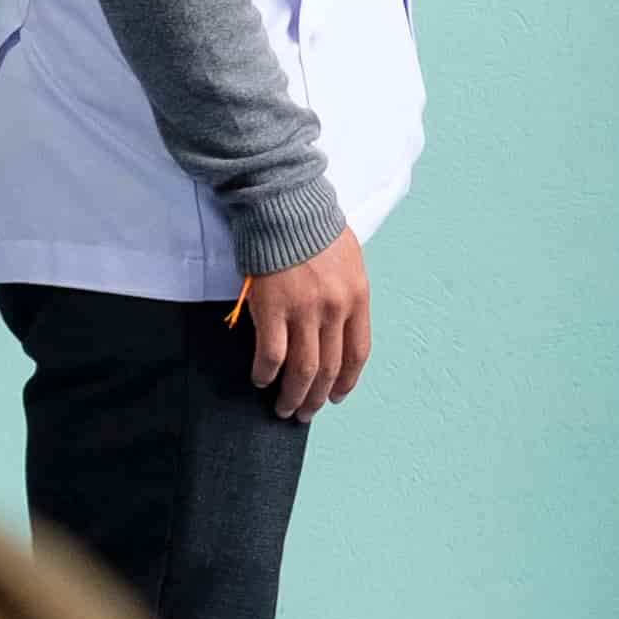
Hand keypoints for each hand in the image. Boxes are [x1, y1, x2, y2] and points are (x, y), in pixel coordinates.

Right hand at [244, 229, 370, 419]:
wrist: (284, 205)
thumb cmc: (314, 227)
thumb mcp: (349, 259)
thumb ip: (347, 293)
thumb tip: (340, 324)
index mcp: (358, 297)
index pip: (358, 353)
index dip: (347, 381)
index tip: (337, 395)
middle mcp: (335, 309)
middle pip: (329, 368)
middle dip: (317, 397)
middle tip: (306, 413)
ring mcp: (304, 311)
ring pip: (303, 370)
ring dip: (293, 396)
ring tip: (285, 409)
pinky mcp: (273, 309)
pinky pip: (272, 355)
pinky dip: (265, 374)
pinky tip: (260, 380)